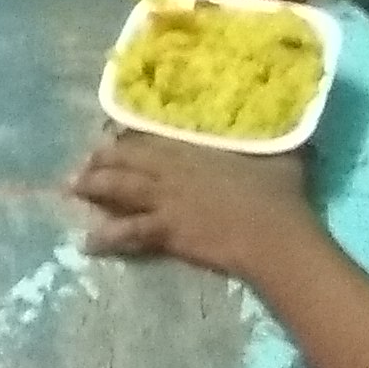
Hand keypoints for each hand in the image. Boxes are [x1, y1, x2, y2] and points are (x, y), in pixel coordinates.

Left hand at [68, 128, 310, 272]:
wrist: (273, 234)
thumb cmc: (280, 195)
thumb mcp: (281, 156)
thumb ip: (275, 139)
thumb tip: (295, 123)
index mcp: (197, 149)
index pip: (153, 137)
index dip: (129, 138)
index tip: (112, 137)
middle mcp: (174, 169)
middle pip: (128, 160)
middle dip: (102, 160)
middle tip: (83, 163)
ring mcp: (167, 199)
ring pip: (120, 189)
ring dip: (93, 188)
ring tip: (73, 189)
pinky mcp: (167, 229)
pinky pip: (128, 232)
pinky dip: (107, 238)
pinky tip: (88, 244)